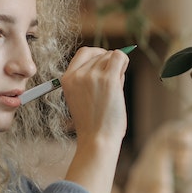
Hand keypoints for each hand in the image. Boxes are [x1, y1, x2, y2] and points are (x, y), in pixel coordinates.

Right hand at [62, 46, 130, 192]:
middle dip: (109, 63)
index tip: (105, 63)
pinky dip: (124, 62)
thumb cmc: (93, 123)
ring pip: (111, 55)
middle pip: (99, 54)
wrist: (97, 139)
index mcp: (67, 79)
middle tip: (113, 82)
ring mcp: (92, 76)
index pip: (83, 53)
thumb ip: (92, 78)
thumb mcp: (82, 97)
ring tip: (115, 89)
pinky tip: (122, 74)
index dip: (97, 55)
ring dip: (118, 67)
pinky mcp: (108, 79)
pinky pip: (120, 57)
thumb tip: (113, 57)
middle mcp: (78, 75)